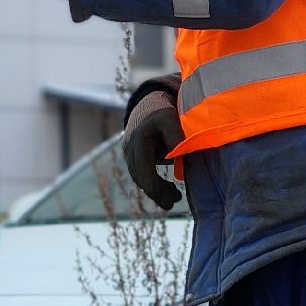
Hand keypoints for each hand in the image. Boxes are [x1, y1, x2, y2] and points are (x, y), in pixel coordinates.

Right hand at [122, 87, 182, 210]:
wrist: (148, 104)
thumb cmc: (163, 112)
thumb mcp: (171, 119)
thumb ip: (175, 136)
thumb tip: (177, 155)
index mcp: (139, 142)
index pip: (146, 175)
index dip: (159, 191)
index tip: (176, 199)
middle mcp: (129, 150)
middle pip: (141, 181)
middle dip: (158, 194)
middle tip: (175, 200)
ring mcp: (128, 153)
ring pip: (139, 179)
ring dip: (155, 190)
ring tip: (174, 195)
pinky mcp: (131, 156)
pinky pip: (140, 174)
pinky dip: (151, 182)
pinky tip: (165, 187)